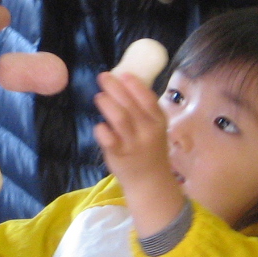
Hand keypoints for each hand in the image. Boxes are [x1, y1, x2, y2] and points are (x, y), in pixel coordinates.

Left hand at [93, 70, 183, 234]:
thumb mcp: (154, 129)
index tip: (123, 73)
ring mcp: (133, 144)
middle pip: (130, 104)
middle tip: (103, 77)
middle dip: (115, 88)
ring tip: (99, 96)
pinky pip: (108, 138)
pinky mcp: (119, 155)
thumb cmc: (150, 150)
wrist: (150, 182)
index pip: (148, 98)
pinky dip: (101, 129)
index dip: (135, 84)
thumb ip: (143, 110)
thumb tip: (123, 84)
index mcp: (158, 122)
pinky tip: (99, 125)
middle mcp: (147, 131)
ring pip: (119, 118)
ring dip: (107, 104)